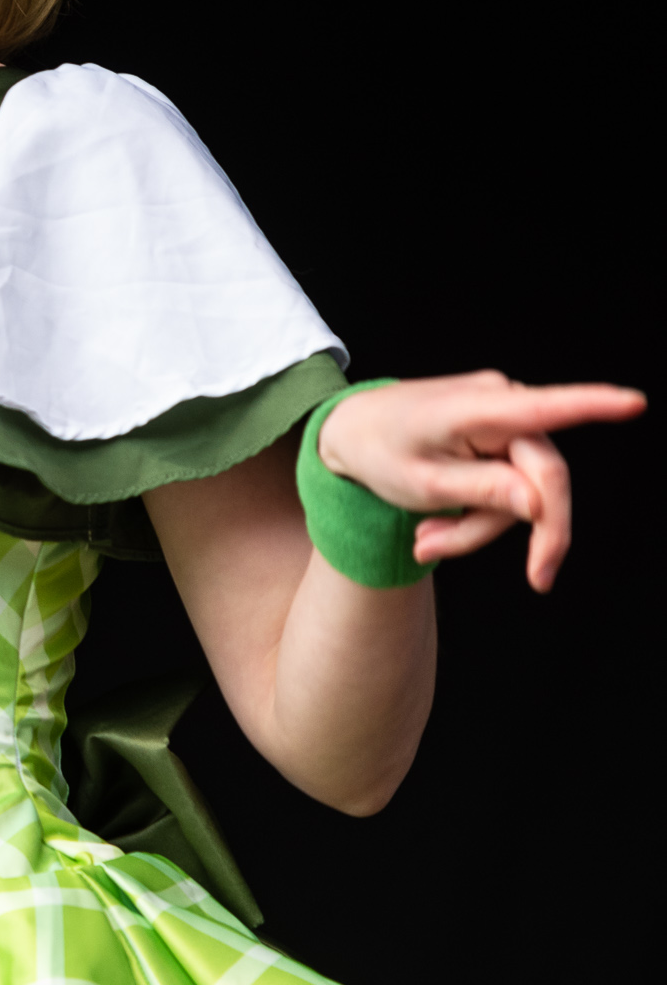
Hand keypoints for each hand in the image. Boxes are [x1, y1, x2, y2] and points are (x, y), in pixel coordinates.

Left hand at [318, 372, 645, 591]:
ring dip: (480, 529)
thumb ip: (483, 492)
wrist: (350, 432)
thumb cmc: (380, 452)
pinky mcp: (501, 435)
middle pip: (544, 478)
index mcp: (478, 408)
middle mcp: (502, 403)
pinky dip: (478, 516)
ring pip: (525, 492)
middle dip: (523, 532)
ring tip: (427, 543)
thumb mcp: (422, 485)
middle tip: (538, 581)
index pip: (543, 409)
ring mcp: (504, 417)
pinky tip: (437, 528)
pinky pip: (509, 486)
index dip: (592, 406)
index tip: (633, 402)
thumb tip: (539, 504)